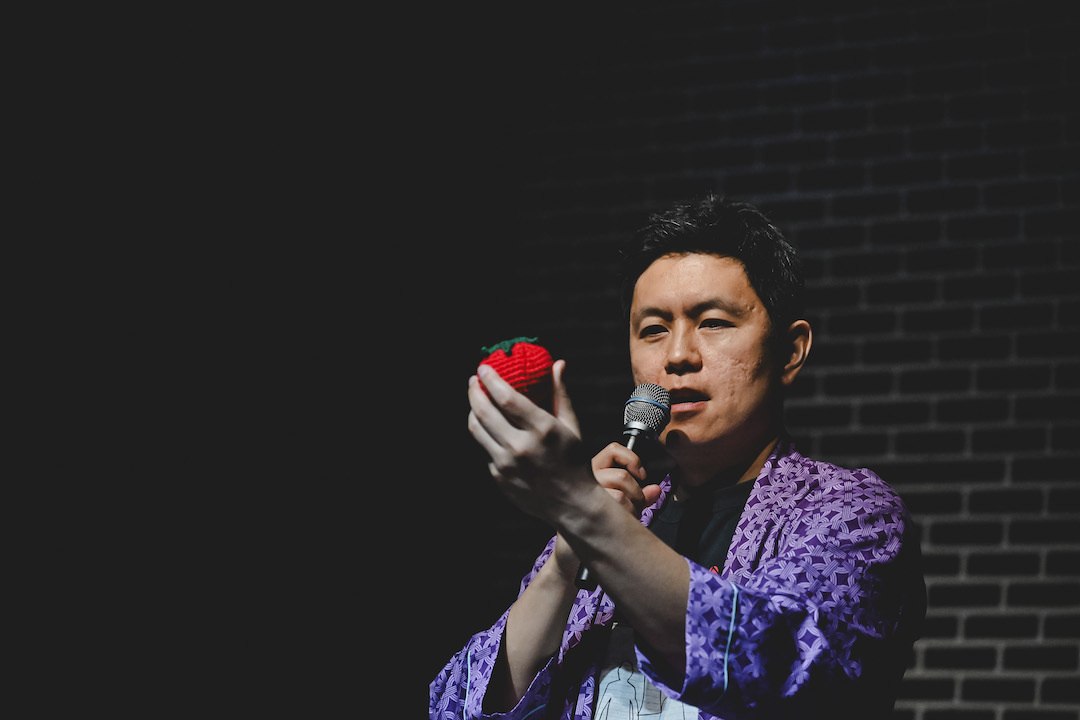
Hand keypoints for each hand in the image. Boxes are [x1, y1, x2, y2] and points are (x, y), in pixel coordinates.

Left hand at [468, 359, 587, 521]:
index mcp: (543, 429)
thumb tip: (557, 363)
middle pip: (484, 411)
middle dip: (474, 391)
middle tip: (472, 380)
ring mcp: (507, 464)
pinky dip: (486, 435)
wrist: (572, 504)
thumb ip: (560, 394)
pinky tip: (491, 428)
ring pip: (477, 430)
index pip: (507, 397)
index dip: (491, 379)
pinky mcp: (499, 477)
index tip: (483, 368)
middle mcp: (521, 446)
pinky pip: (485, 449)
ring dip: (472, 410)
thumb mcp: (572, 426)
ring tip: (476, 400)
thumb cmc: (574, 460)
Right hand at [549, 444, 662, 580]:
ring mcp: (583, 494)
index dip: (631, 459)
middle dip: (637, 494)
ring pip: (620, 493)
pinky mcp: (585, 510)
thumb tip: (656, 490)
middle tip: (635, 505)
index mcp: (590, 471)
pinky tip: (619, 524)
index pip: (612, 450)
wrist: (570, 555)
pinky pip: (616, 508)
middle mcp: (584, 479)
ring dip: (631, 508)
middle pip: (622, 475)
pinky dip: (625, 516)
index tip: (641, 474)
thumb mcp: (620, 508)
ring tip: (626, 518)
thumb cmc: (593, 528)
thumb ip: (638, 497)